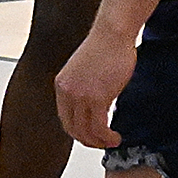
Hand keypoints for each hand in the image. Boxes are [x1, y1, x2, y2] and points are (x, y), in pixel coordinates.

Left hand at [55, 22, 137, 147]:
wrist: (111, 34)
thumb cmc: (104, 48)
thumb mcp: (83, 71)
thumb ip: (82, 89)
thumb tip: (90, 108)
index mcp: (62, 85)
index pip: (65, 119)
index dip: (78, 132)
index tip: (91, 136)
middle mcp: (67, 92)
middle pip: (73, 129)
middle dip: (88, 141)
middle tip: (102, 143)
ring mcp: (80, 96)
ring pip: (86, 132)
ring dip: (100, 142)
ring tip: (112, 141)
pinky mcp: (97, 98)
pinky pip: (99, 128)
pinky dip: (107, 137)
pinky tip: (115, 137)